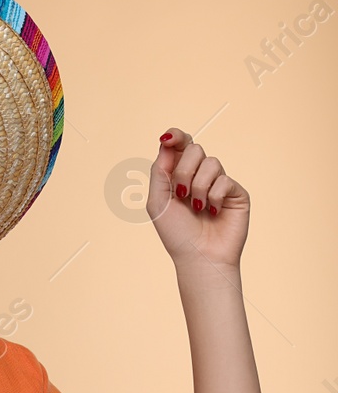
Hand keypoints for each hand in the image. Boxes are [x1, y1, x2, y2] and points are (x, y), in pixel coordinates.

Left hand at [147, 128, 250, 269]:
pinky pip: (224, 179)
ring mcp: (218, 182)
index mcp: (177, 175)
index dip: (175, 137)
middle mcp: (198, 175)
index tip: (167, 139)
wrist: (199, 255)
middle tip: (181, 194)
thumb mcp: (158, 201)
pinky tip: (212, 211)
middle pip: (194, 149)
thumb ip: (159, 172)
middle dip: (183, 170)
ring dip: (198, 186)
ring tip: (196, 207)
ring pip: (211, 162)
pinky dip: (213, 195)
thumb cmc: (176, 232)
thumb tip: (166, 143)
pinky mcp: (235, 192)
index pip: (179, 146)